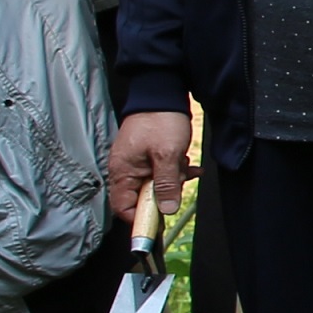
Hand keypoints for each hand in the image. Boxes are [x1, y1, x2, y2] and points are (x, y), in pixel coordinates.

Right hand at [109, 110, 190, 224]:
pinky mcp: (148, 156)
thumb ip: (166, 184)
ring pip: (155, 185)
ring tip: (184, 166)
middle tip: (178, 181)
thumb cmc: (160, 121)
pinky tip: (190, 166)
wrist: (163, 92)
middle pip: (142, 198)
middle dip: (164, 194)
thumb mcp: (167, 155)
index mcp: (122, 172)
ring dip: (173, 181)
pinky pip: (161, 172)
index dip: (140, 217)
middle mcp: (125, 170)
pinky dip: (176, 172)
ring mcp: (136, 163)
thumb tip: (166, 210)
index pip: (123, 208)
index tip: (160, 220)